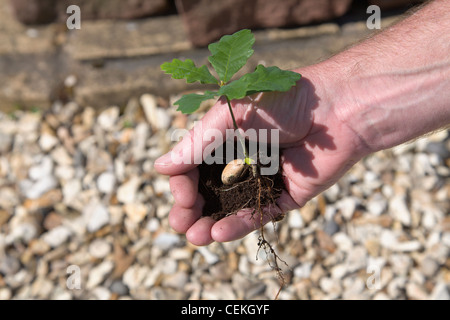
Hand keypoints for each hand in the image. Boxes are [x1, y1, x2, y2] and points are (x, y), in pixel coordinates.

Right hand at [155, 66, 366, 244]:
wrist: (337, 108)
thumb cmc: (282, 101)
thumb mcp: (231, 116)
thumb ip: (197, 143)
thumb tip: (159, 166)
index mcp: (225, 139)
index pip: (194, 167)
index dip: (183, 183)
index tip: (181, 194)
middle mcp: (242, 160)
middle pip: (209, 191)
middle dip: (193, 209)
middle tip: (180, 224)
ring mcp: (263, 179)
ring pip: (231, 207)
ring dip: (211, 223)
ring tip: (195, 238)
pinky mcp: (286, 195)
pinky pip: (260, 213)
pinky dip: (240, 224)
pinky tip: (219, 233)